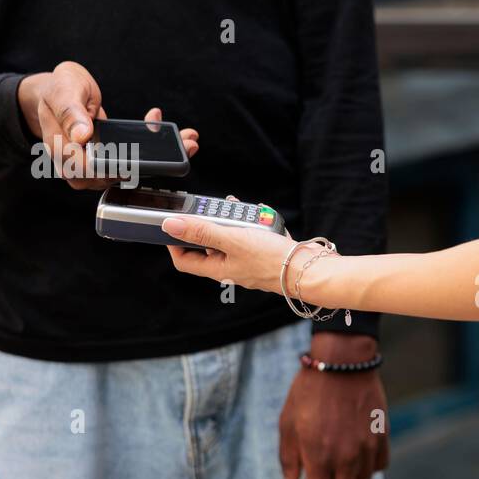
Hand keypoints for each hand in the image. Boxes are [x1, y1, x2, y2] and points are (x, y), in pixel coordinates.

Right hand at [17, 61, 199, 189]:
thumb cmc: (57, 91)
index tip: (146, 159)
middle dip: (153, 164)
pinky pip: (133, 163)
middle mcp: (78, 166)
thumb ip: (70, 112)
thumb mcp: (63, 92)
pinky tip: (175, 138)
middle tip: (184, 145)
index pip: (91, 171)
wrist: (59, 94)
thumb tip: (83, 136)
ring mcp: (95, 166)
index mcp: (62, 151)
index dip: (121, 168)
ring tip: (187, 142)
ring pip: (129, 172)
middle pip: (116, 176)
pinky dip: (156, 152)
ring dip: (161, 158)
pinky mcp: (110, 162)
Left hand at [163, 213, 303, 293]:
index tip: (173, 225)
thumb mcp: (232, 240)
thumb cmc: (273, 260)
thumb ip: (201, 231)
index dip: (174, 244)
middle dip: (209, 224)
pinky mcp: (264, 254)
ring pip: (232, 237)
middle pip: (208, 245)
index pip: (185, 261)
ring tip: (241, 210)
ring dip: (233, 221)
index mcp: (218, 269)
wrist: (309, 269)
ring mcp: (248, 261)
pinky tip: (260, 214)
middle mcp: (231, 267)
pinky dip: (252, 223)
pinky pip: (252, 236)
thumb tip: (170, 225)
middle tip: (212, 209)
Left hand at [280, 333, 388, 478]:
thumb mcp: (287, 423)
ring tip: (341, 460)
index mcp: (318, 456)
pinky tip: (358, 450)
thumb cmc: (309, 392)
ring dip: (350, 478)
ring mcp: (366, 448)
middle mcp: (345, 458)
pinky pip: (379, 465)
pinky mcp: (382, 437)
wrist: (341, 364)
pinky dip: (369, 464)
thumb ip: (289, 458)